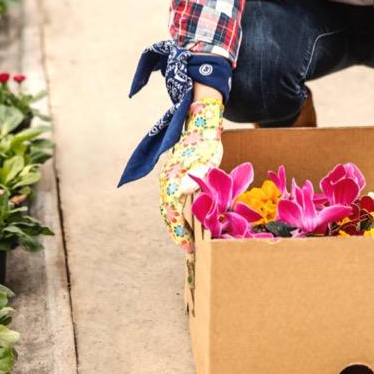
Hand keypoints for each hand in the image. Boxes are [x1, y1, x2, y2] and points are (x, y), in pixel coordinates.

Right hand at [157, 96, 223, 252]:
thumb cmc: (206, 142)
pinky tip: (189, 224)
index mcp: (172, 179)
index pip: (171, 212)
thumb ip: (197, 175)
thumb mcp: (205, 158)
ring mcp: (169, 180)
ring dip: (176, 226)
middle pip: (166, 214)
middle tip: (188, 249)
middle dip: (177, 233)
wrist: (201, 124)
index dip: (179, 231)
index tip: (188, 245)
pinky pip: (173, 203)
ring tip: (187, 241)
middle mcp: (166, 181)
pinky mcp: (174, 179)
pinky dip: (178, 216)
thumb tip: (184, 192)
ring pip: (167, 209)